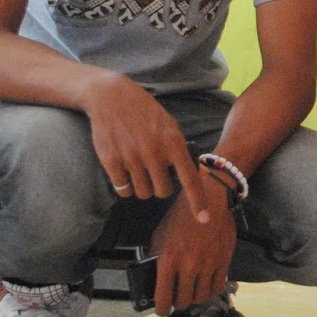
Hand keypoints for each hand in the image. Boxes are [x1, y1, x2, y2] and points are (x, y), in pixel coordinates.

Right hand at [82, 73, 208, 224]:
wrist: (112, 97)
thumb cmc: (145, 113)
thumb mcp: (170, 126)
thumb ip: (178, 151)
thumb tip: (186, 177)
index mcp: (174, 143)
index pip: (190, 179)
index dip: (198, 202)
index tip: (204, 219)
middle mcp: (154, 153)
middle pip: (162, 192)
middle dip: (160, 187)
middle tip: (155, 174)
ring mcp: (132, 158)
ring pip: (142, 193)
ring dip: (142, 188)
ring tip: (139, 171)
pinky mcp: (111, 161)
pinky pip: (123, 189)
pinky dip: (125, 186)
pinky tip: (125, 171)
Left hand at [150, 173, 236, 314]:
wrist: (208, 203)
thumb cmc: (179, 218)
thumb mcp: (160, 236)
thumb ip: (157, 258)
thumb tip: (156, 278)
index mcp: (167, 259)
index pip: (163, 297)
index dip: (161, 309)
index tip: (161, 310)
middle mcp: (188, 266)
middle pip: (183, 301)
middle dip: (177, 304)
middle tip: (177, 300)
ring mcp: (207, 265)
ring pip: (201, 297)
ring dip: (194, 299)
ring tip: (191, 294)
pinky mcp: (223, 262)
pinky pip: (217, 287)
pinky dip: (210, 291)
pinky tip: (205, 287)